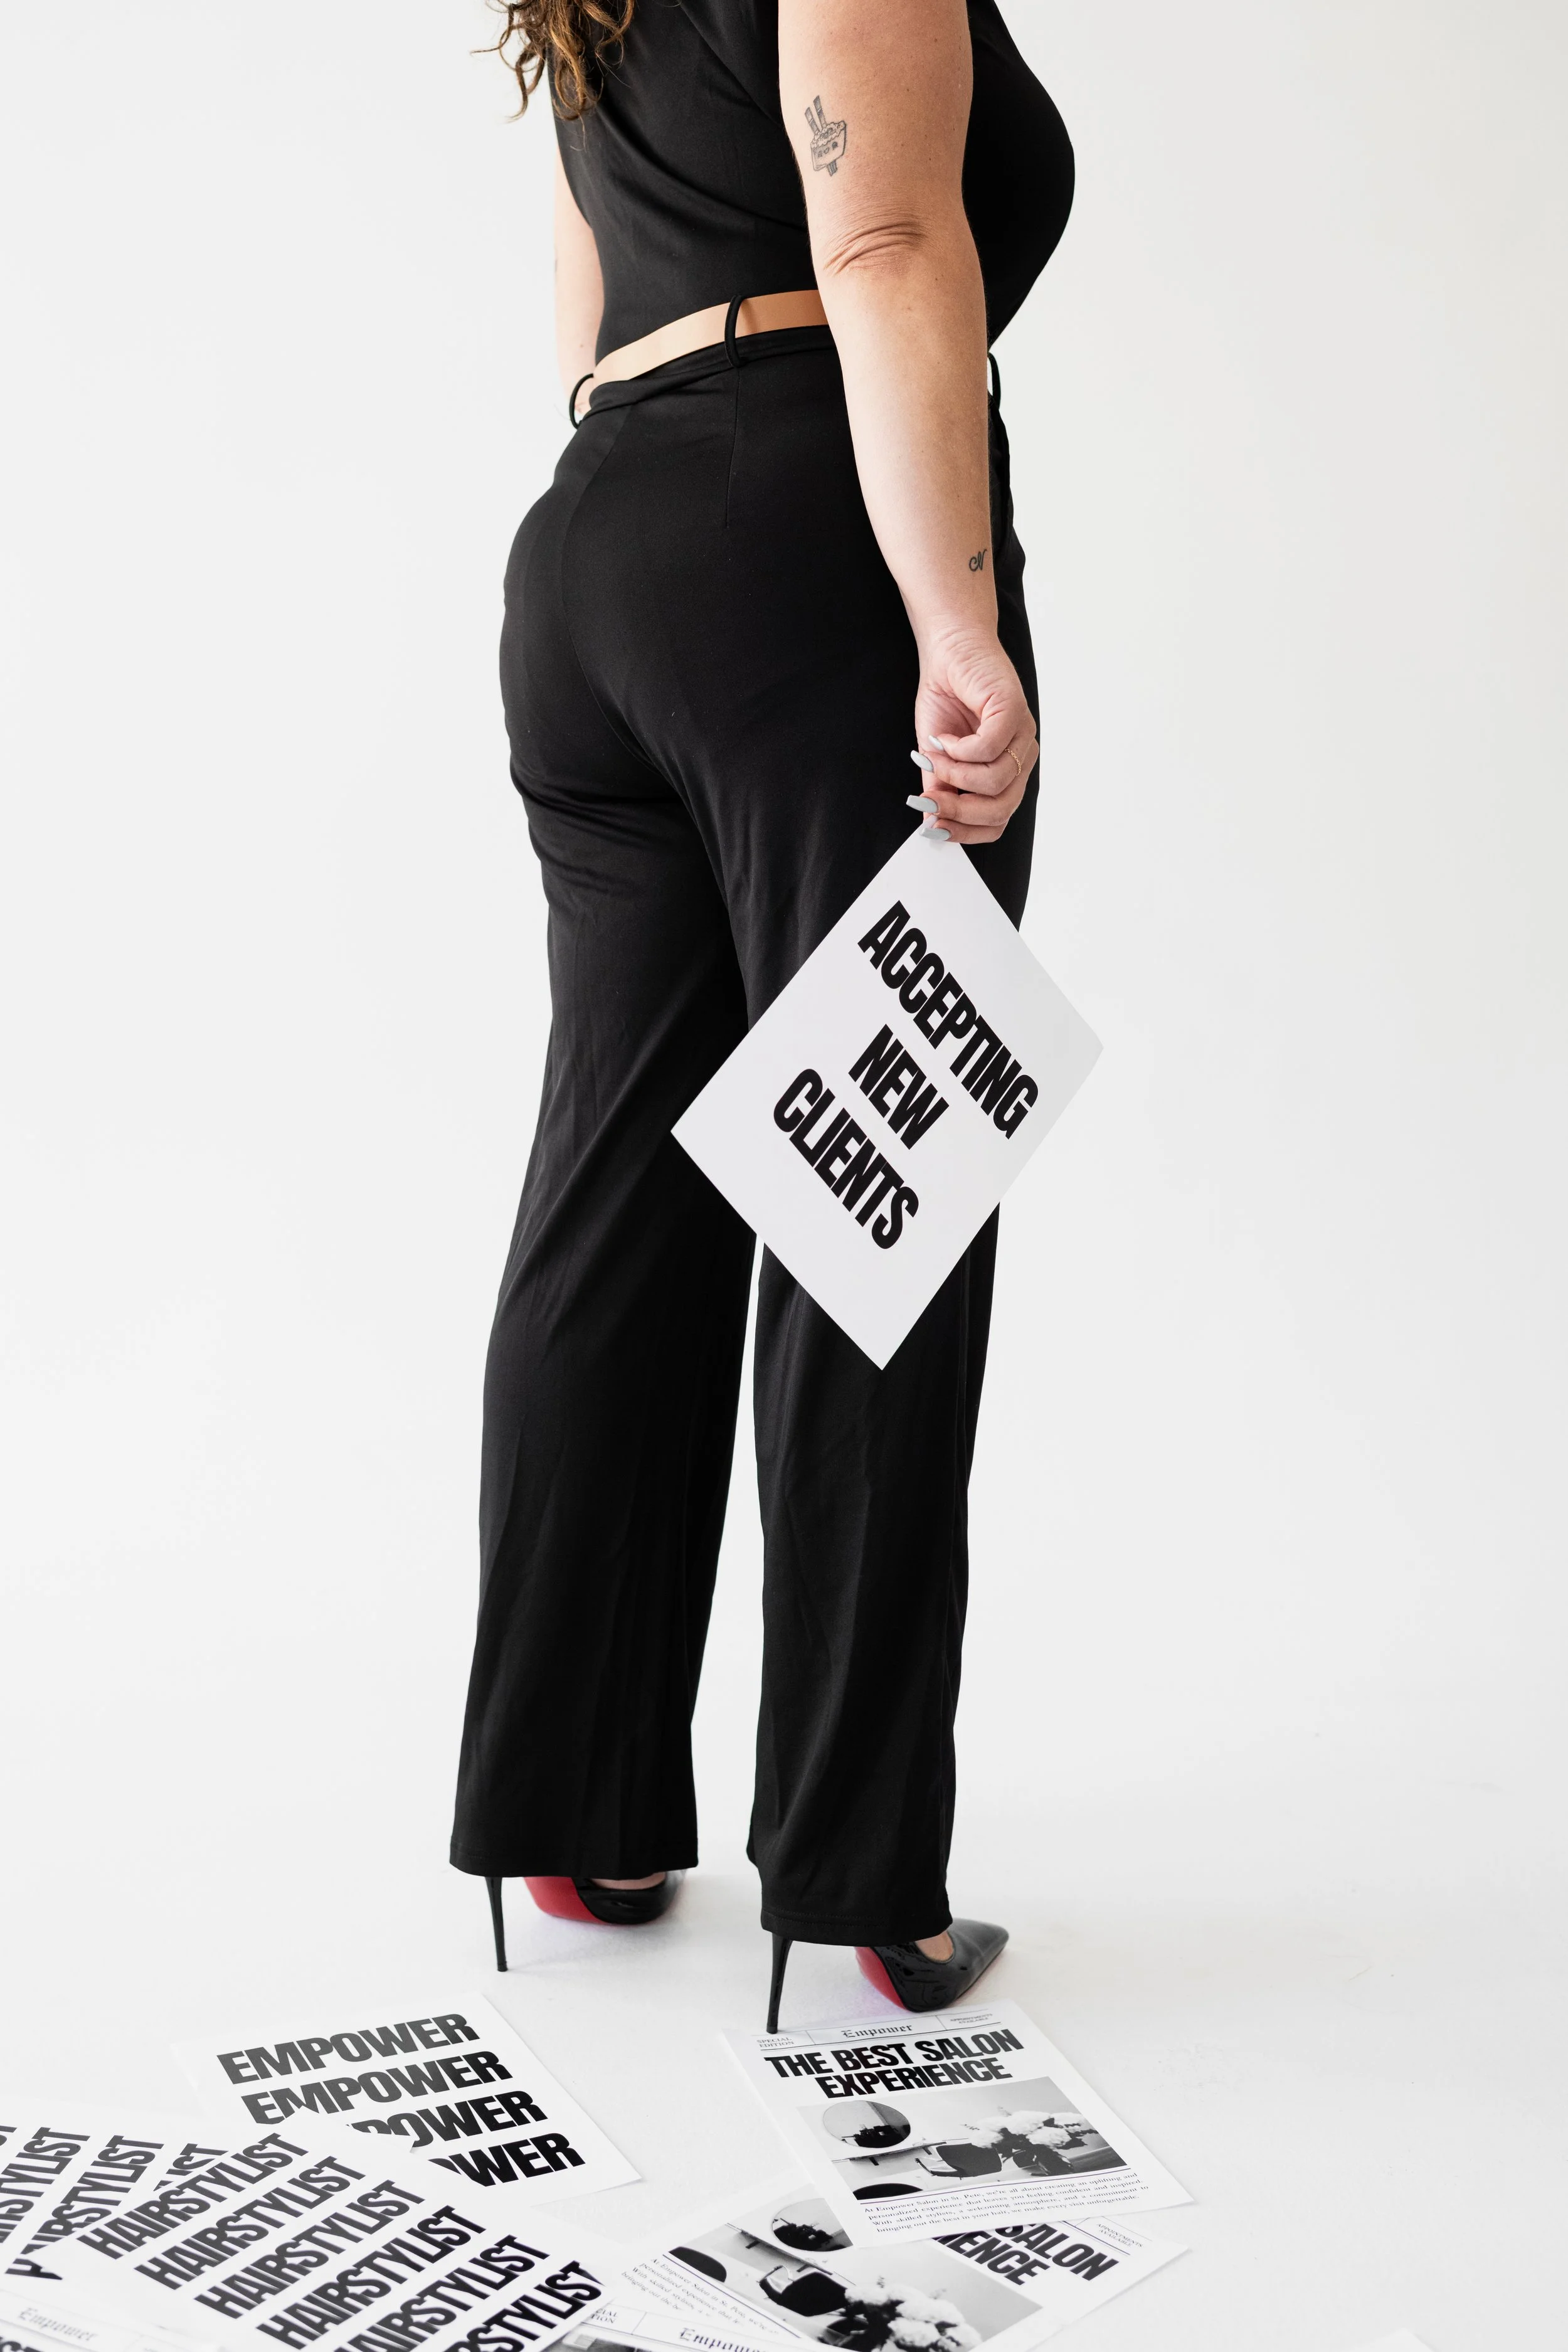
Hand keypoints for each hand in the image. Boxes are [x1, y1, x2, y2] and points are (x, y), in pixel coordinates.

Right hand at [911, 628, 1037, 844]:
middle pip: (1001, 809)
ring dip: (955, 776)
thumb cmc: (947, 698)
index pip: (998, 819)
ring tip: (934, 758)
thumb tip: (931, 823)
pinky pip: (989, 749)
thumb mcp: (936, 756)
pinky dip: (960, 750)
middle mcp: (1021, 755)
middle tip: (931, 802)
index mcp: (1007, 770)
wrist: (949, 649)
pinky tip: (943, 737)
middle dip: (960, 812)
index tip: (934, 827)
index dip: (966, 831)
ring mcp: (1022, 734)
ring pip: (995, 782)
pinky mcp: (1014, 710)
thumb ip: (939, 789)